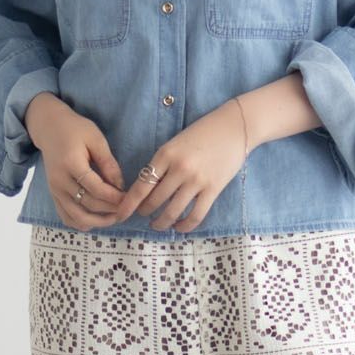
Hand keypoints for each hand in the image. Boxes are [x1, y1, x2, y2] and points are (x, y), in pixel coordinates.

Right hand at [25, 92, 128, 230]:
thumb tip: (120, 186)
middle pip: (88, 205)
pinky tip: (96, 220)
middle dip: (110, 210)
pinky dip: (82, 223)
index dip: (114, 197)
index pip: (96, 189)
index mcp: (71, 164)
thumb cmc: (75, 130)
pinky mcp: (53, 195)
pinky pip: (66, 217)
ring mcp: (55, 191)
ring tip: (114, 218)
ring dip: (98, 222)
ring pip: (77, 217)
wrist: (48, 128)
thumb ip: (108, 163)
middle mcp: (60, 181)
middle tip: (126, 209)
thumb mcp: (96, 139)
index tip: (129, 198)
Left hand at [104, 98, 247, 232]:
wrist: (234, 127)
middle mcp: (179, 168)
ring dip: (161, 223)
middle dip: (144, 213)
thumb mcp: (175, 144)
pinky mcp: (213, 189)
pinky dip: (184, 225)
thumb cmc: (202, 134)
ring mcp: (197, 180)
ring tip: (158, 225)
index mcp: (165, 154)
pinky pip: (195, 215)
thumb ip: (162, 164)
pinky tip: (179, 227)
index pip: (141, 186)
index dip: (128, 204)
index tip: (120, 215)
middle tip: (143, 216)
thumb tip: (147, 189)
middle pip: (154, 201)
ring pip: (172, 211)